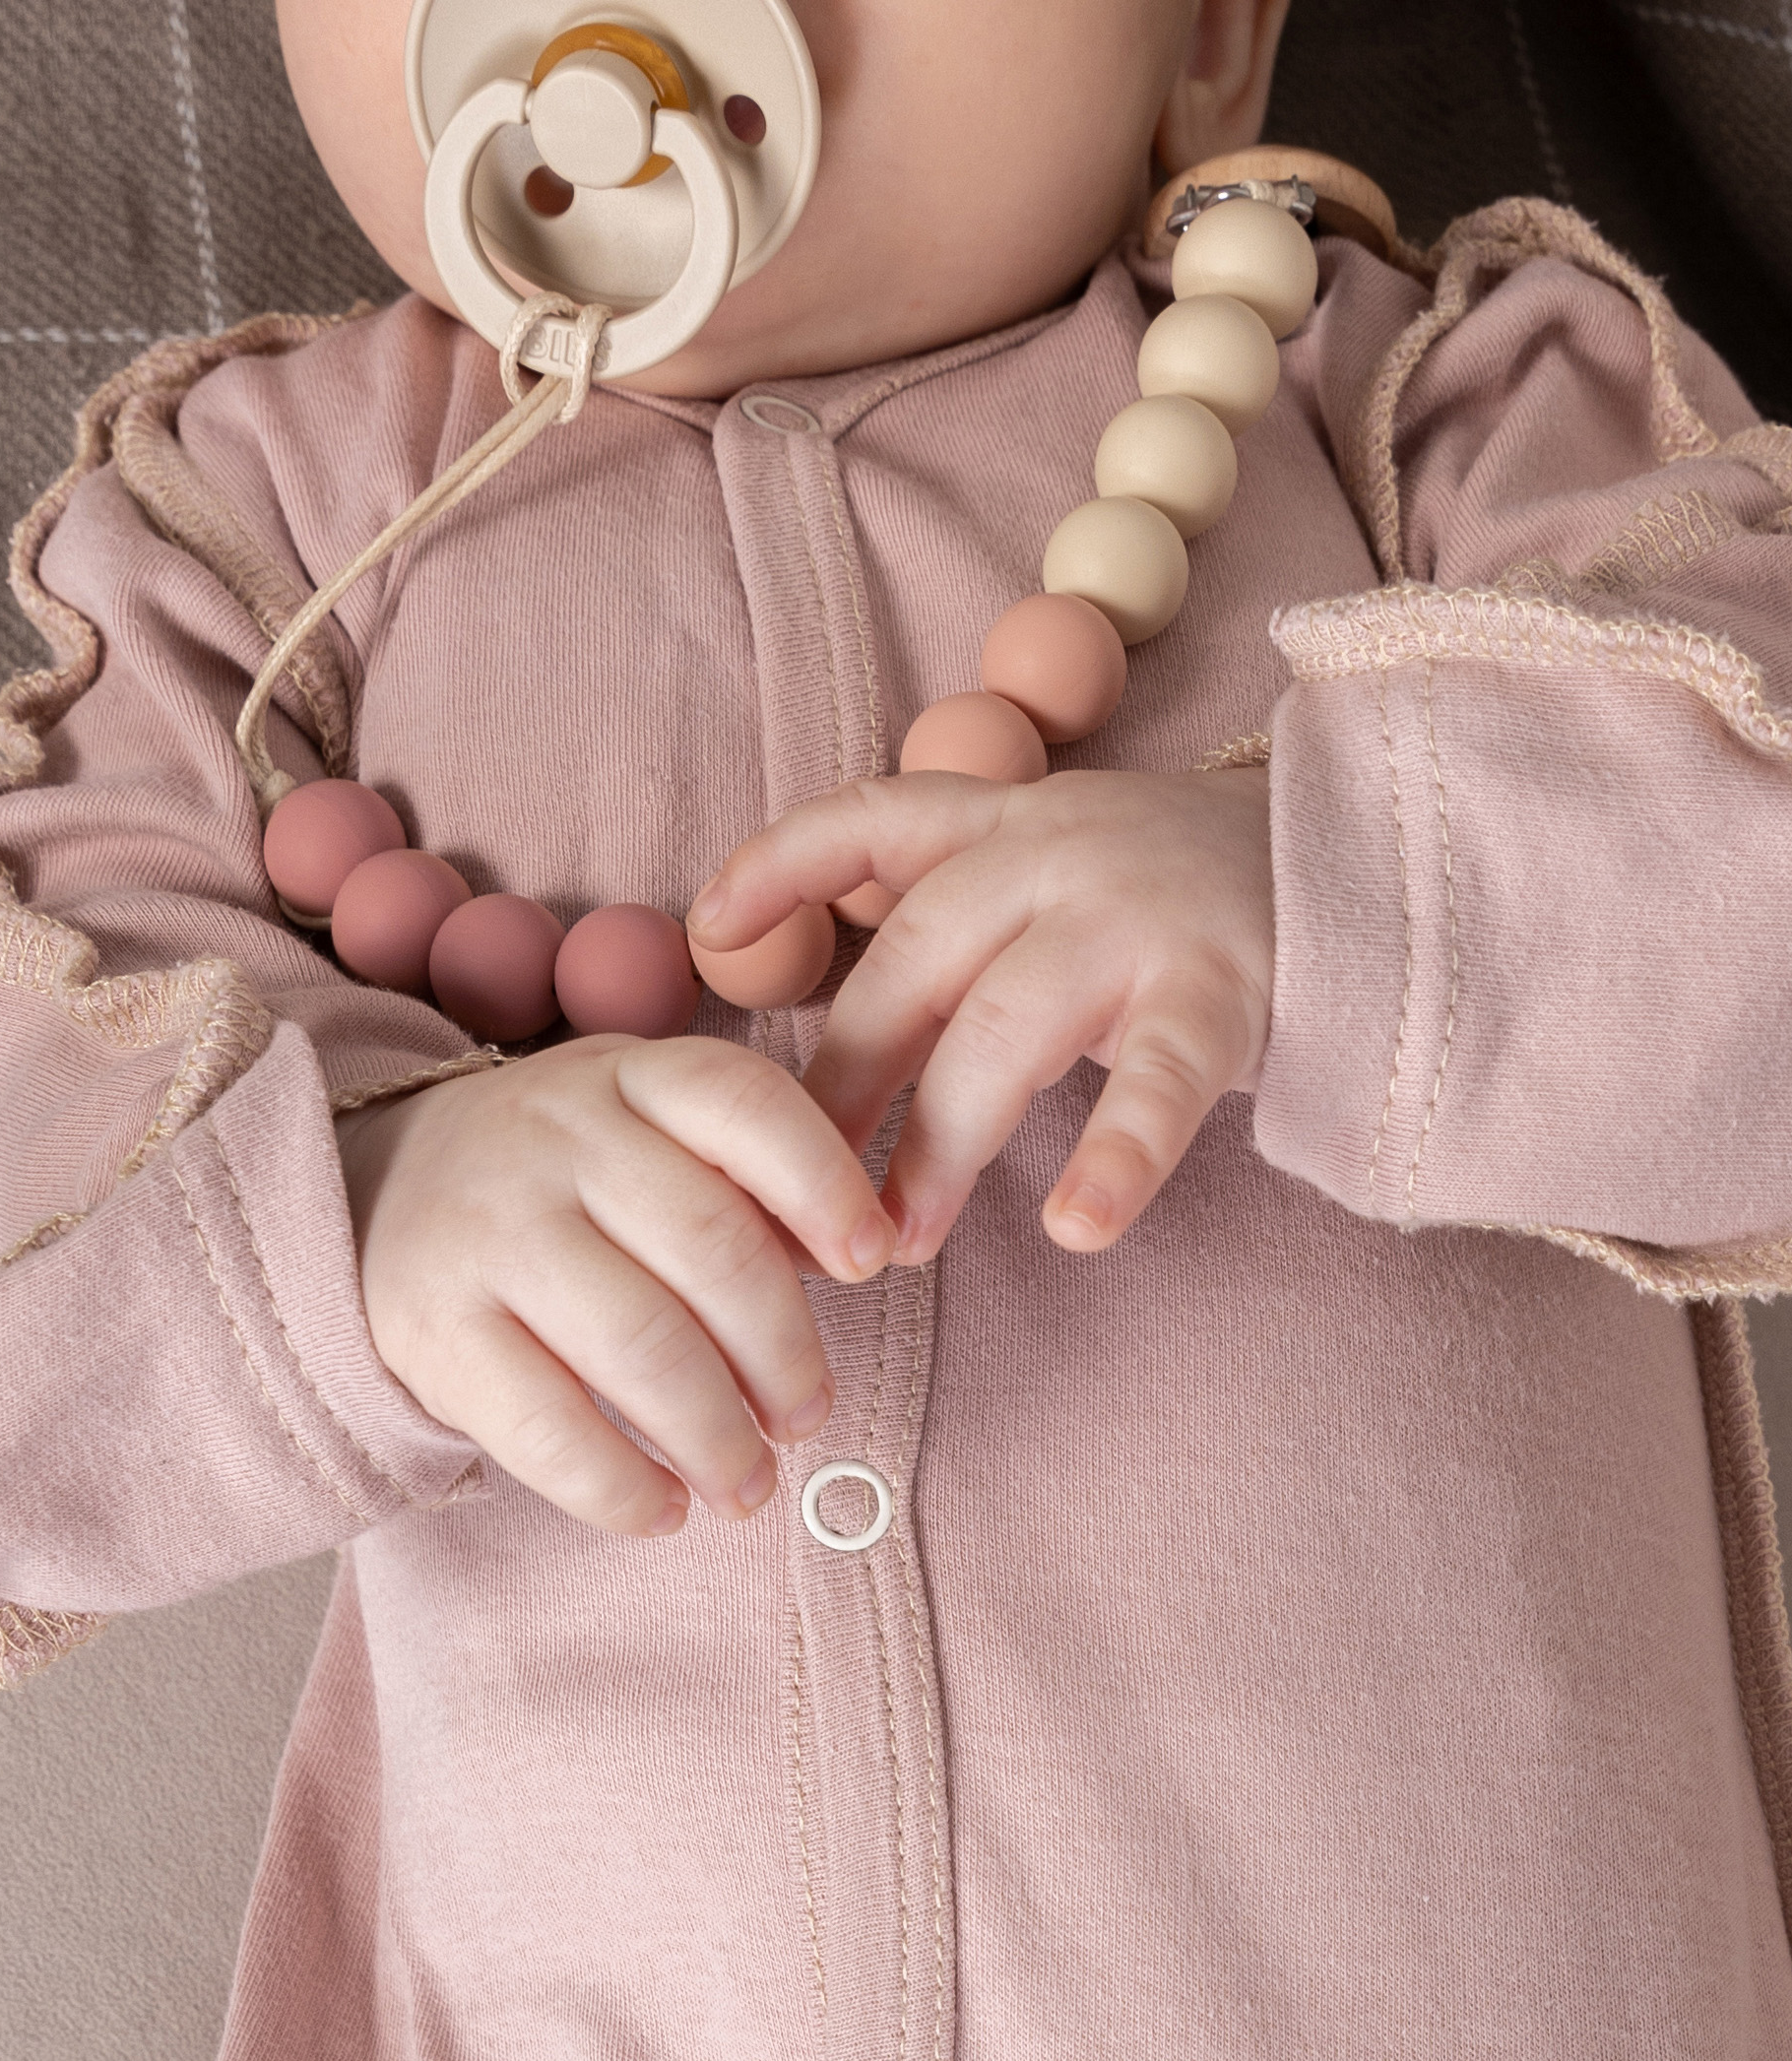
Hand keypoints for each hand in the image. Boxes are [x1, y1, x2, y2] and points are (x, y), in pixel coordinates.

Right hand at [337, 1038, 889, 1538]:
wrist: (368, 1195)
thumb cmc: (556, 1179)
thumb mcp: (638, 1129)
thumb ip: (738, 1176)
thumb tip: (859, 1257)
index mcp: (626, 1076)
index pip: (743, 1104)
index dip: (824, 1183)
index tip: (871, 1261)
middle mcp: (554, 1137)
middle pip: (711, 1247)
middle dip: (784, 1354)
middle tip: (807, 1418)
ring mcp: (489, 1230)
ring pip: (642, 1346)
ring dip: (718, 1438)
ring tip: (746, 1484)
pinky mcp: (436, 1329)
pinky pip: (549, 1427)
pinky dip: (623, 1488)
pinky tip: (662, 1510)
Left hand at [686, 765, 1273, 1265]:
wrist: (1354, 866)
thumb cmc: (1163, 902)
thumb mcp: (1047, 878)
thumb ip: (952, 937)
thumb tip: (829, 1067)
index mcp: (1003, 825)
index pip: (869, 820)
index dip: (781, 865)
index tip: (706, 930)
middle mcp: (1057, 854)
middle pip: (916, 961)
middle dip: (848, 1079)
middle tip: (800, 1192)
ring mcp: (1138, 917)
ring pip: (1007, 1025)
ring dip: (943, 1141)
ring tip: (900, 1241)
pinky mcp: (1221, 990)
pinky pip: (1160, 1082)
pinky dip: (1115, 1155)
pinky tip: (1074, 1226)